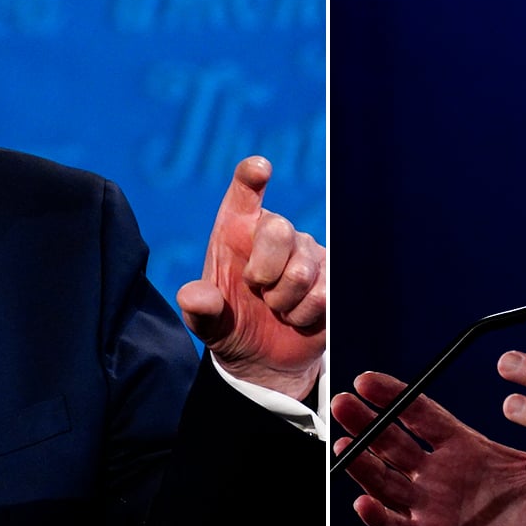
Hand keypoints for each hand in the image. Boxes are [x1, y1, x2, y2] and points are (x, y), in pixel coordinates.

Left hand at [177, 155, 325, 399]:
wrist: (262, 356)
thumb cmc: (231, 323)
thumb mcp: (206, 321)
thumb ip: (198, 308)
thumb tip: (193, 296)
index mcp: (237, 228)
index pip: (244, 192)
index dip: (252, 177)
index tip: (259, 169)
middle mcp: (275, 232)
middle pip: (280, 231)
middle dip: (264, 271)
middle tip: (256, 291)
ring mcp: (308, 253)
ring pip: (302, 273)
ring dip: (283, 303)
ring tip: (276, 308)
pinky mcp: (332, 277)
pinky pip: (324, 294)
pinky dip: (303, 315)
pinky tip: (296, 317)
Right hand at [333, 372, 525, 525]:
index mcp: (466, 451)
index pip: (421, 416)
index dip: (394, 397)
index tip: (368, 381)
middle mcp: (440, 477)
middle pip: (392, 442)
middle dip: (366, 422)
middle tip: (343, 402)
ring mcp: (430, 510)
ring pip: (385, 481)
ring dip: (362, 464)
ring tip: (343, 446)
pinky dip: (377, 517)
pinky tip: (363, 502)